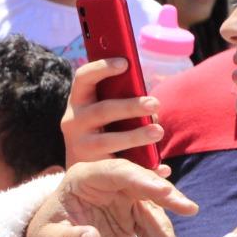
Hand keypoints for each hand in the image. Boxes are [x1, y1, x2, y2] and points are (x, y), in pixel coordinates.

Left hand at [21, 159, 196, 236]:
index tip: (163, 189)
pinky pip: (152, 227)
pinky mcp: (130, 218)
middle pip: (140, 183)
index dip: (140, 178)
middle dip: (165, 195)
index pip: (114, 172)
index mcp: (82, 180)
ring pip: (151, 208)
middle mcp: (104, 185)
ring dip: (165, 231)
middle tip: (188, 208)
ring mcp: (120, 201)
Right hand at [62, 59, 166, 174]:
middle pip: (102, 110)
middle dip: (130, 106)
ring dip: (136, 135)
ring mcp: (80, 146)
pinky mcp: (91, 169)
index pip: (83, 78)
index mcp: (78, 102)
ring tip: (158, 132)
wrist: (82, 173)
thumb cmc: (103, 130)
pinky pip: (119, 167)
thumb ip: (119, 101)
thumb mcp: (103, 112)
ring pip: (108, 140)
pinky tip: (162, 167)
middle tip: (155, 104)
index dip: (102, 68)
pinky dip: (144, 167)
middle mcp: (73, 122)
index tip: (125, 62)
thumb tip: (151, 103)